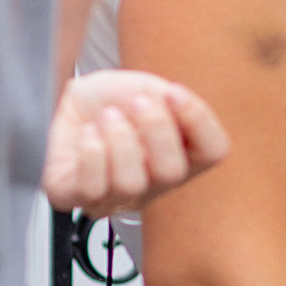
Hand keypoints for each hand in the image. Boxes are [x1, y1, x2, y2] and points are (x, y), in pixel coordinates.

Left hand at [43, 69, 229, 213]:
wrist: (73, 98)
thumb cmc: (115, 98)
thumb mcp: (152, 88)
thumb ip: (171, 102)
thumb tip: (175, 110)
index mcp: (182, 155)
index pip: (213, 151)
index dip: (197, 119)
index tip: (172, 92)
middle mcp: (153, 183)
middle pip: (172, 173)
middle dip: (155, 128)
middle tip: (137, 102)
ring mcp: (114, 196)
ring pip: (130, 185)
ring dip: (119, 139)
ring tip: (108, 116)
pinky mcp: (72, 196)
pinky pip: (90, 189)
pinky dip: (90, 152)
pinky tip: (88, 133)